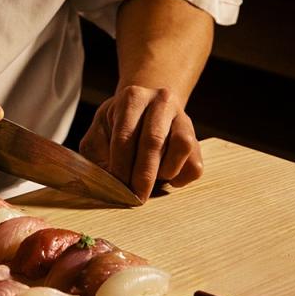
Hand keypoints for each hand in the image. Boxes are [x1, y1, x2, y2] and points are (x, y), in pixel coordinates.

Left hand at [79, 85, 202, 201]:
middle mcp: (161, 101)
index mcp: (132, 97)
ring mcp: (182, 118)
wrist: (145, 110)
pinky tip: (166, 176)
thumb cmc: (117, 126)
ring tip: (152, 178)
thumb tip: (106, 184)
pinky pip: (194, 164)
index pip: (125, 135)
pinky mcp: (197, 138)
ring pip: (181, 146)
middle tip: (136, 197)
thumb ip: (97, 155)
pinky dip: (180, 177)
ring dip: (166, 170)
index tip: (117, 187)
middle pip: (154, 140)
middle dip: (143, 174)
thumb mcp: (99, 133)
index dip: (120, 165)